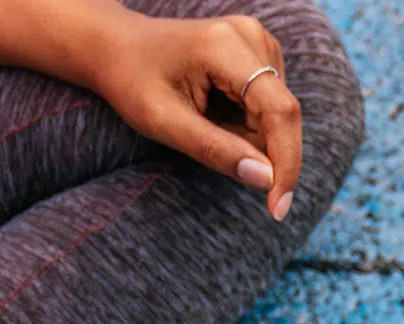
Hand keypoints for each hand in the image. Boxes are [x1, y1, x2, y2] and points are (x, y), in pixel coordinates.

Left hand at [81, 11, 302, 221]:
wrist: (116, 46)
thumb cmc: (131, 80)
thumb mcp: (164, 122)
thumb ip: (215, 150)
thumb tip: (266, 179)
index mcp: (227, 46)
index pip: (280, 111)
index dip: (287, 162)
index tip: (278, 208)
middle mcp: (251, 36)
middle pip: (281, 114)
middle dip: (257, 148)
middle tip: (203, 140)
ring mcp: (258, 41)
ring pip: (277, 114)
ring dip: (248, 136)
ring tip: (202, 119)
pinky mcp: (259, 52)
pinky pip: (269, 105)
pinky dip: (246, 124)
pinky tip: (213, 111)